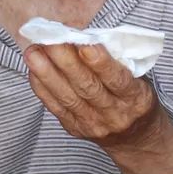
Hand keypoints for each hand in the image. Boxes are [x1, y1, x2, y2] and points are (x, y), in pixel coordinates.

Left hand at [24, 43, 172, 173]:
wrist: (135, 138)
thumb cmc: (136, 97)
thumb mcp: (140, 79)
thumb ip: (118, 61)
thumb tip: (86, 35)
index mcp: (136, 98)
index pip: (117, 79)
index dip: (100, 63)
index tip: (85, 43)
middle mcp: (114, 114)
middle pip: (87, 87)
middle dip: (66, 62)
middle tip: (51, 39)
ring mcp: (93, 124)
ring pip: (67, 97)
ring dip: (47, 73)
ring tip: (33, 52)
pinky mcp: (75, 128)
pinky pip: (56, 107)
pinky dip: (42, 87)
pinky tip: (33, 69)